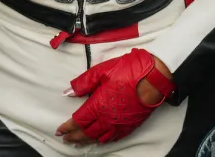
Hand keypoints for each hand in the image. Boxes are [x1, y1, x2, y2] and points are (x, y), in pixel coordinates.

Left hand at [56, 49, 172, 144]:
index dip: (67, 127)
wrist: (155, 78)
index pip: (78, 121)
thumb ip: (83, 83)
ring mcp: (120, 124)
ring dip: (87, 140)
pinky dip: (104, 140)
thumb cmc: (129, 71)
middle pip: (86, 132)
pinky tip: (101, 139)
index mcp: (98, 105)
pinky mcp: (131, 125)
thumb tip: (68, 92)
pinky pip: (114, 137)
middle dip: (74, 136)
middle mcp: (108, 118)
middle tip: (66, 139)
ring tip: (79, 142)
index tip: (59, 131)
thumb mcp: (102, 71)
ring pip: (100, 137)